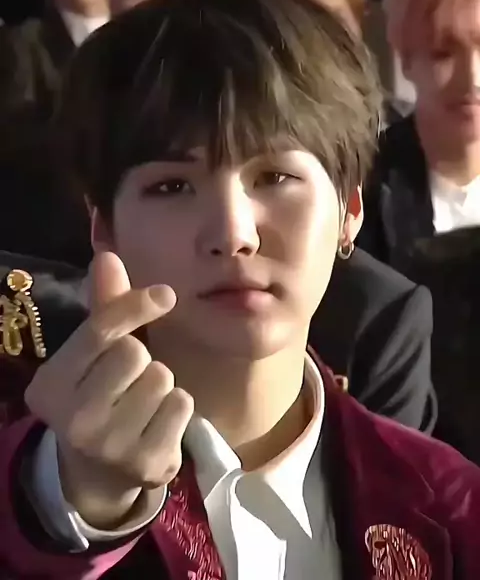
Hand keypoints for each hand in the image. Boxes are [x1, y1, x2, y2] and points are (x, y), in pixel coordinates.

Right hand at [25, 252, 193, 528]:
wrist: (99, 474)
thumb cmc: (98, 398)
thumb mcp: (92, 357)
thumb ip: (104, 309)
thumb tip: (108, 256)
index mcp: (52, 384)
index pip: (100, 330)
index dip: (135, 305)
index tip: (166, 295)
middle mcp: (74, 418)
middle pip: (135, 353)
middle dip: (141, 360)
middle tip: (127, 383)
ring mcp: (110, 446)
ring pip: (162, 378)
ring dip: (161, 385)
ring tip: (141, 406)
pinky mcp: (147, 464)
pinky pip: (182, 404)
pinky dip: (177, 408)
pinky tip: (157, 425)